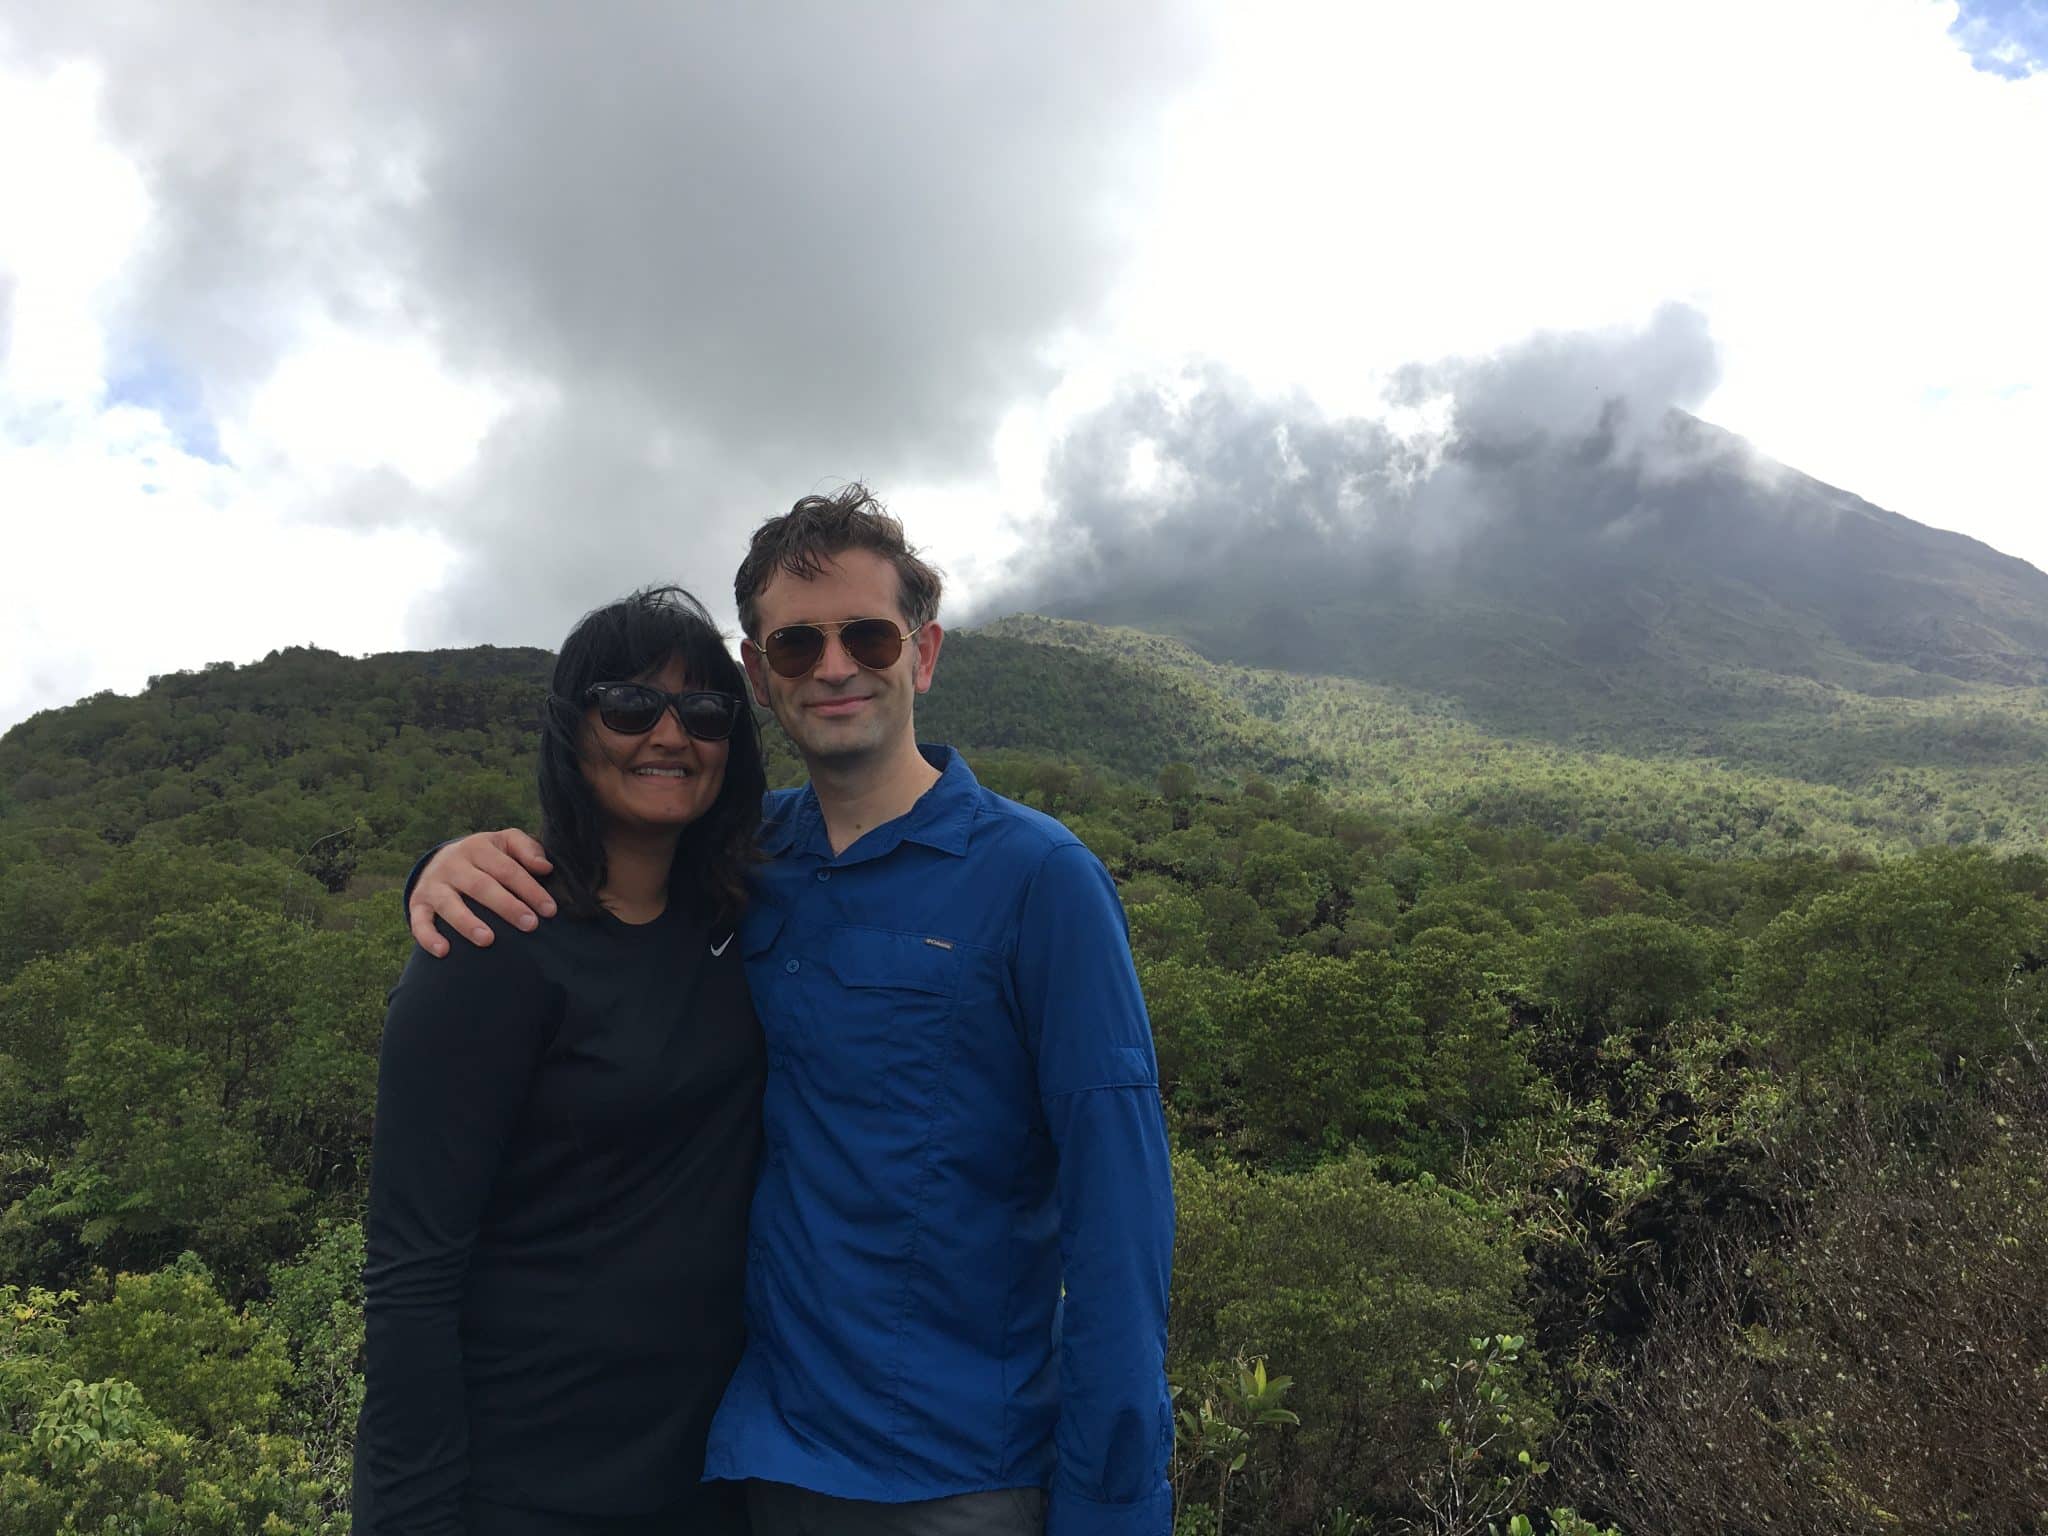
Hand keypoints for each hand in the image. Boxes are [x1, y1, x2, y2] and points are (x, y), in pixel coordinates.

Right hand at [409, 830, 556, 955]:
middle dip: (507, 906)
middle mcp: (453, 864)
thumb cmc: (486, 856)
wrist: (440, 859)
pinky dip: (428, 937)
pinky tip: (444, 951)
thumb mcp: (506, 843)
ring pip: (449, 904)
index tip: (549, 910)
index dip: (530, 889)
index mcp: (478, 847)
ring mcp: (433, 884)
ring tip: (488, 940)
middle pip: (481, 886)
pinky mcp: (418, 903)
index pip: (507, 869)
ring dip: (467, 923)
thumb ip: (527, 849)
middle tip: (530, 925)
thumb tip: (545, 868)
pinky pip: (419, 921)